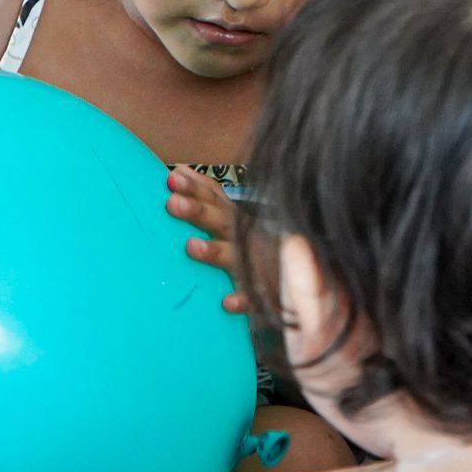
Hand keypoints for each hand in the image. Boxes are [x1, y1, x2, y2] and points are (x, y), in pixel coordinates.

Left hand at [165, 166, 247, 313]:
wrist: (300, 270)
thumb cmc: (251, 239)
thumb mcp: (232, 213)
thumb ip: (208, 192)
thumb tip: (181, 169)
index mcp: (234, 217)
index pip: (213, 198)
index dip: (194, 187)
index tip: (172, 178)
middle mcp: (243, 236)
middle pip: (220, 221)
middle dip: (197, 212)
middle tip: (171, 203)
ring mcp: (253, 262)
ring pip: (233, 256)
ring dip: (214, 251)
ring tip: (190, 246)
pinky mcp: (261, 292)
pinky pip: (252, 296)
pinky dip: (242, 298)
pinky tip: (226, 302)